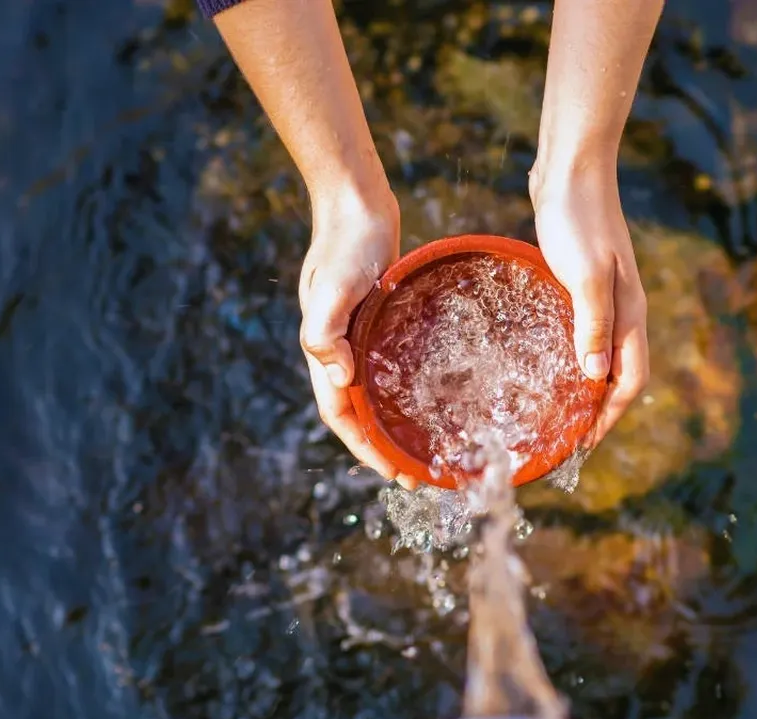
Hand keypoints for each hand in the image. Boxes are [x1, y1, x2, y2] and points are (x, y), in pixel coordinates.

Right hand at [298, 187, 416, 486]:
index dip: (365, 448)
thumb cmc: (345, 245)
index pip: (342, 415)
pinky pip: (390, 367)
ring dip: (395, 424)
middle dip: (384, 448)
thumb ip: (325, 332)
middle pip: (359, 413)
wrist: (356, 205)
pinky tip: (431, 397)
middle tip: (419, 475)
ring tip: (425, 447)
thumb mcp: (333, 287)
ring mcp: (359, 337)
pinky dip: (405, 389)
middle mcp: (340, 350)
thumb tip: (339, 379)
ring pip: (375, 393)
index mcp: (325, 351)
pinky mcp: (378, 322)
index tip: (394, 473)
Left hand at [529, 161, 649, 443]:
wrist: (571, 169)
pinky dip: (571, 356)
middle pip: (619, 374)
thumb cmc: (577, 218)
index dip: (609, 416)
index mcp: (628, 313)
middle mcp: (622, 310)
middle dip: (599, 411)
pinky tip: (545, 361)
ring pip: (601, 355)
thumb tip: (594, 378)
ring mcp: (604, 296)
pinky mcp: (582, 283)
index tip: (583, 444)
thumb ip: (592, 325)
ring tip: (557, 411)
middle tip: (567, 438)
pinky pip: (583, 332)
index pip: (630, 381)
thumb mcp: (585, 274)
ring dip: (585, 386)